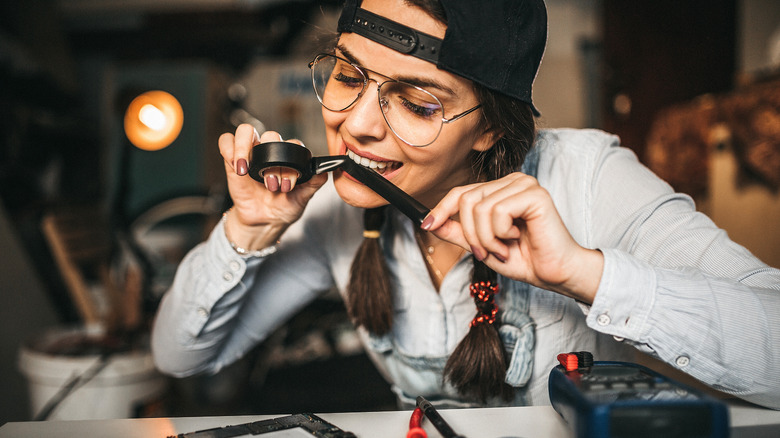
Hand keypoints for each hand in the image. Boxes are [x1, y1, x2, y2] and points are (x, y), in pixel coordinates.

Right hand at [219, 124, 327, 249]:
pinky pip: (226, 141)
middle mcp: (271, 151)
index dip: (292, 161)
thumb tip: (324, 171)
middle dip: (271, 160)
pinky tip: (237, 168)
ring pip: (246, 131)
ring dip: (246, 148)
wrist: (264, 221)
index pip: (293, 144)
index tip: (289, 184)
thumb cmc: (284, 207)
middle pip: (271, 135)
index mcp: (290, 156)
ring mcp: (251, 153)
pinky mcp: (232, 159)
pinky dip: (230, 149)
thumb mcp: (303, 198)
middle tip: (272, 184)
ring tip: (246, 170)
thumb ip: (314, 183)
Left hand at [424, 172, 602, 303]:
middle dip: (471, 234)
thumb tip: (429, 221)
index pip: (461, 192)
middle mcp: (512, 182)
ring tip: (504, 248)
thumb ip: (458, 232)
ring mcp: (524, 185)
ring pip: (480, 207)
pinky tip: (517, 238)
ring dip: (487, 238)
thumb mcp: (481, 245)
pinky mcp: (535, 194)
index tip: (426, 225)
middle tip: (487, 251)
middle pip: (466, 200)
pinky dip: (501, 233)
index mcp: (500, 190)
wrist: (554, 273)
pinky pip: (498, 211)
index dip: (441, 208)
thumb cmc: (524, 258)